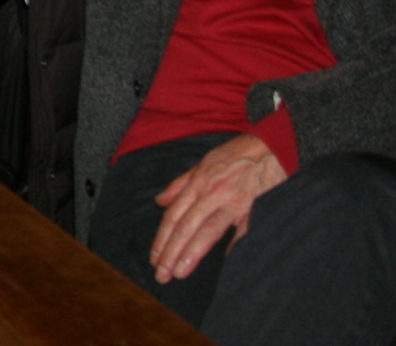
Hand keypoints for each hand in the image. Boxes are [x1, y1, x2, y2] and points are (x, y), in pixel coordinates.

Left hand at [150, 133, 285, 283]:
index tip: (155, 258)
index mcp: (196, 184)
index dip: (162, 238)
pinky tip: (221, 264)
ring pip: (205, 231)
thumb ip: (179, 185)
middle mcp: (208, 193)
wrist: (268, 146)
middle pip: (184, 226)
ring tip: (179, 272)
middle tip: (162, 274)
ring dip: (190, 253)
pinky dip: (230, 247)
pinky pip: (238, 231)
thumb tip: (159, 201)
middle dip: (170, 252)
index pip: (173, 216)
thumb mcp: (201, 164)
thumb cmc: (233, 156)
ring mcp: (230, 201)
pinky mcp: (251, 207)